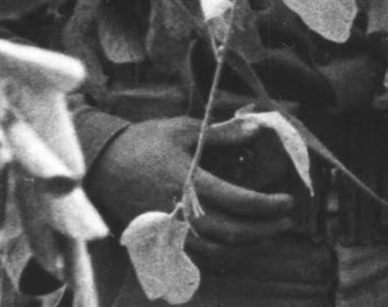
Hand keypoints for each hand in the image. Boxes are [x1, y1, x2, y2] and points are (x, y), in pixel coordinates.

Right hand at [82, 117, 298, 245]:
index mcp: (186, 180)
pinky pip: (195, 256)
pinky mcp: (158, 239)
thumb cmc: (144, 143)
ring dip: (247, 246)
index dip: (267, 205)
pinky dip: (222, 254)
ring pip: (214, 251)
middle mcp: (178, 210)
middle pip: (229, 232)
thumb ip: (222, 135)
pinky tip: (239, 244)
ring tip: (268, 233)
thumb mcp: (183, 129)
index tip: (288, 200)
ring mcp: (166, 229)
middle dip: (264, 229)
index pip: (236, 200)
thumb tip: (256, 130)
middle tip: (286, 221)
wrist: (99, 165)